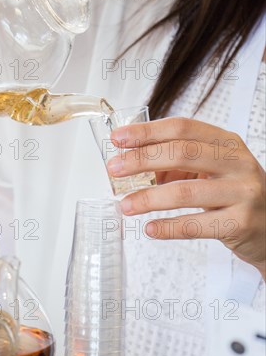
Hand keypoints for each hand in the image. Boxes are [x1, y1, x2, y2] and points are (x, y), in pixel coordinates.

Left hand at [107, 117, 265, 276]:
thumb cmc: (234, 192)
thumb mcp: (212, 168)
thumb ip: (178, 162)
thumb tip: (131, 165)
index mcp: (227, 142)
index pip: (182, 128)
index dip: (147, 131)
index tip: (118, 138)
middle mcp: (237, 163)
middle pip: (181, 153)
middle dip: (141, 160)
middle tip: (114, 169)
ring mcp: (242, 193)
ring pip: (185, 192)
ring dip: (148, 198)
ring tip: (125, 205)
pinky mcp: (240, 223)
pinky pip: (196, 225)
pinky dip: (167, 227)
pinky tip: (149, 228)